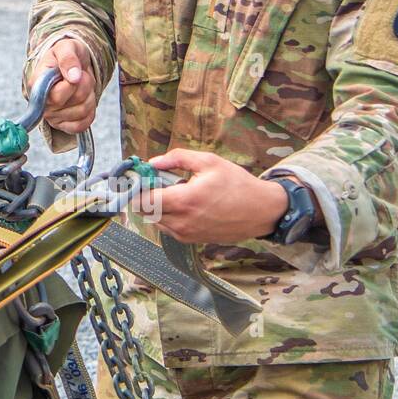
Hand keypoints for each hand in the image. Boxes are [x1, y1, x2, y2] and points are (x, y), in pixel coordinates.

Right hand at [30, 37, 96, 134]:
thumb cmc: (66, 55)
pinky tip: (85, 99)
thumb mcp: (67, 47)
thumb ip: (68, 58)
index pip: (57, 96)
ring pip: (83, 112)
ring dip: (90, 96)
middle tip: (82, 75)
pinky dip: (90, 111)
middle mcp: (42, 105)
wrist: (71, 64)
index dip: (72, 85)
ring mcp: (52, 117)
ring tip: (83, 85)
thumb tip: (74, 77)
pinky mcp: (63, 125)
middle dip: (86, 85)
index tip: (76, 72)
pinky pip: (83, 124)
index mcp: (37, 85)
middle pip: (74, 103)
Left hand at [132, 148, 291, 243]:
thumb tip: (152, 162)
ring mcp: (185, 234)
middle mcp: (181, 222)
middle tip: (157, 182)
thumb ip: (177, 158)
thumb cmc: (237, 185)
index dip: (137, 188)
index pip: (142, 200)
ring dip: (157, 207)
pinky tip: (185, 205)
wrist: (260, 211)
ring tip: (176, 193)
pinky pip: (168, 228)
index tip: (141, 176)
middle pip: (144, 212)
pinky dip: (168, 216)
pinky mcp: (191, 240)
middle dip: (145, 196)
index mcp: (184, 200)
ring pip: (155, 221)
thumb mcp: (209, 162)